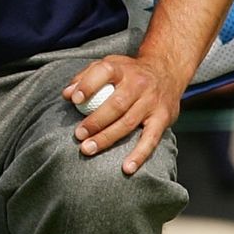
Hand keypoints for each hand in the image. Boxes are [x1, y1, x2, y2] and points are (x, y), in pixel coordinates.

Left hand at [63, 53, 181, 175]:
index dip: (88, 85)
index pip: (105, 72)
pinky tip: (127, 168)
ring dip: (107, 138)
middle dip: (95, 121)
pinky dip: (139, 155)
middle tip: (78, 135)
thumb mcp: (110, 65)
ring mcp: (152, 102)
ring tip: (88, 149)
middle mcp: (139, 84)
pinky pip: (151, 139)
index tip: (74, 99)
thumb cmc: (129, 73)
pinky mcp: (163, 118)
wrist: (167, 71)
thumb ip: (86, 77)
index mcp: (122, 69)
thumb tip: (67, 94)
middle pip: (116, 105)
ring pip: (128, 123)